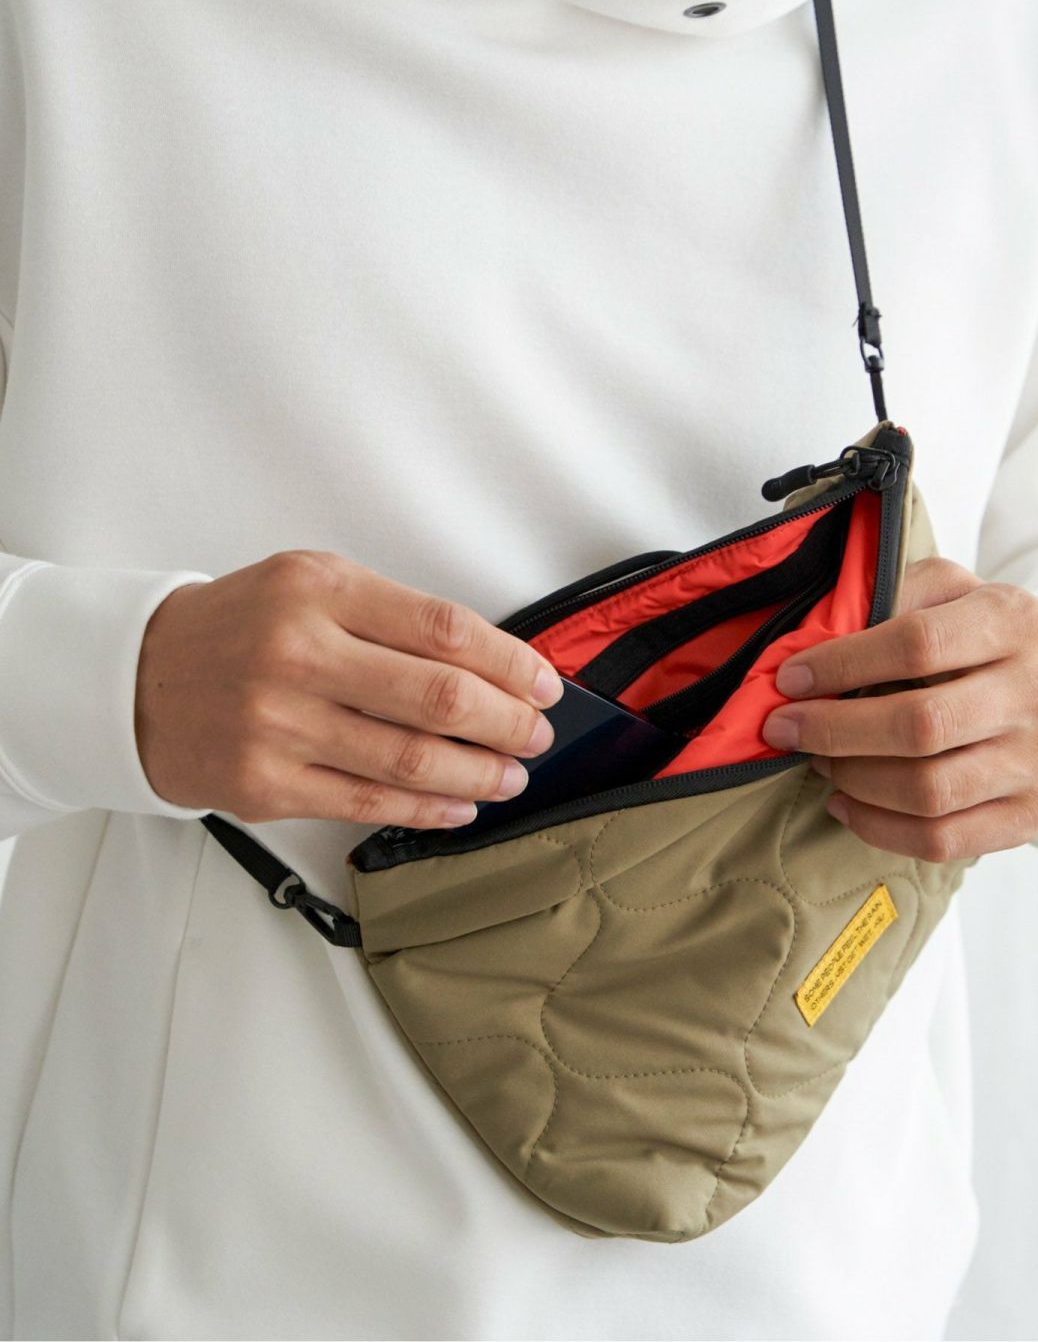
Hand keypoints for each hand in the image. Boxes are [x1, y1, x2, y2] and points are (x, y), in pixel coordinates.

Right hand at [134, 550, 564, 828]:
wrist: (135, 677)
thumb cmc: (241, 627)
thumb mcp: (310, 586)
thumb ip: (391, 617)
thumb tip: (491, 666)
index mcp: (318, 590)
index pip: (443, 629)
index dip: (510, 663)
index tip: (543, 684)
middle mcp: (298, 652)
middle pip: (438, 697)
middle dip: (507, 723)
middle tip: (537, 735)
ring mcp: (278, 723)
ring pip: (410, 758)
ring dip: (478, 774)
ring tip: (510, 776)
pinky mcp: (263, 784)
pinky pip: (367, 803)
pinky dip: (426, 808)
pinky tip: (458, 806)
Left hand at [762, 557, 1037, 861]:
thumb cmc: (992, 642)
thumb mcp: (956, 593)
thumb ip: (896, 596)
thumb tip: (818, 632)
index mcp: (1012, 622)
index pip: (917, 643)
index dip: (842, 664)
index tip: (789, 679)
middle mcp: (1035, 692)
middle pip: (919, 726)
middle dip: (834, 730)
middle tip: (785, 729)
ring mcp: (1037, 761)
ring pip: (926, 791)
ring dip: (852, 779)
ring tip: (819, 761)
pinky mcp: (1030, 817)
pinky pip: (942, 840)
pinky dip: (878, 827)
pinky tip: (845, 804)